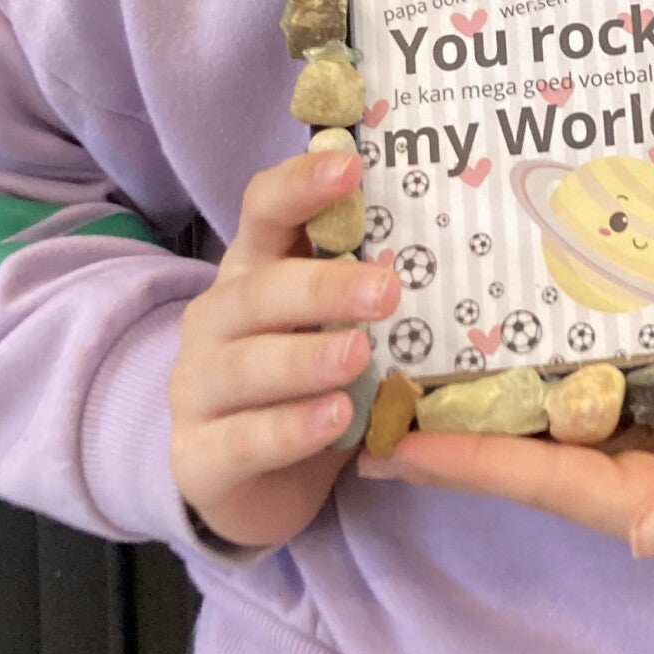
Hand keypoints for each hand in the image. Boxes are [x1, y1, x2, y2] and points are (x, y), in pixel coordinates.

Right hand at [169, 148, 392, 549]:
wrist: (252, 487)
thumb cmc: (305, 388)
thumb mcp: (332, 329)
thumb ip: (366, 288)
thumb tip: (456, 242)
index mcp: (251, 272)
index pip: (263, 212)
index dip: (300, 186)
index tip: (351, 166)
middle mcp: (214, 322)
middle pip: (258, 291)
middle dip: (322, 287)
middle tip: (387, 290)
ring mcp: (197, 391)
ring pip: (246, 365)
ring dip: (305, 358)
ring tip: (360, 355)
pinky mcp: (199, 459)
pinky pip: (243, 439)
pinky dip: (290, 429)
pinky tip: (335, 419)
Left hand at [355, 355, 653, 576]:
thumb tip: (644, 536)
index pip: (545, 486)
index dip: (468, 466)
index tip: (390, 447)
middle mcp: (645, 489)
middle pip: (533, 464)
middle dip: (457, 441)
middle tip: (371, 411)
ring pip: (556, 433)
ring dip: (491, 411)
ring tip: (417, 380)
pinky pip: (594, 400)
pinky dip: (545, 381)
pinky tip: (510, 351)